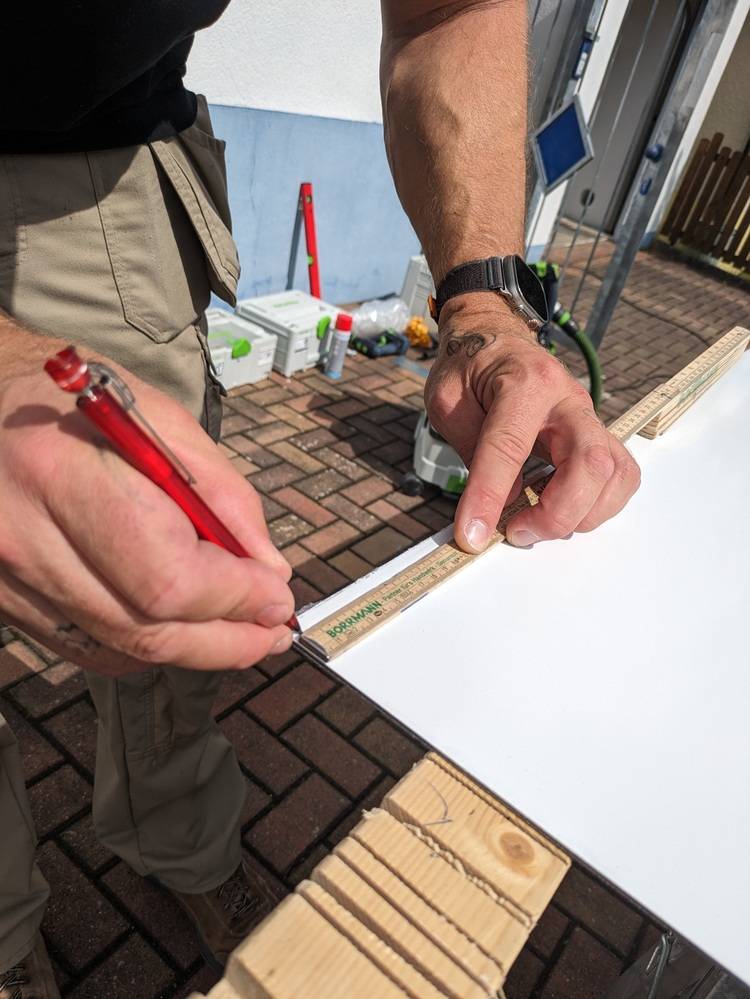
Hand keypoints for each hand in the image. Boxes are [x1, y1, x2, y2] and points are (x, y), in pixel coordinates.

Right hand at [0, 341, 294, 674]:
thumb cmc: (76, 403)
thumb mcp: (160, 418)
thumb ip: (221, 495)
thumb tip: (266, 571)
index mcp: (60, 472)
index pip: (167, 576)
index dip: (234, 598)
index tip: (277, 596)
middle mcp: (22, 538)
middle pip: (147, 629)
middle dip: (227, 639)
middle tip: (274, 630)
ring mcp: (5, 578)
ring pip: (121, 649)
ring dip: (195, 648)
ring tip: (244, 633)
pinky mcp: (4, 601)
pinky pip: (91, 648)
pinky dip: (148, 647)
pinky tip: (181, 627)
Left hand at [424, 294, 640, 551]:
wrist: (495, 338)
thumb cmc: (469, 367)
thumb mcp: (446, 398)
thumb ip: (472, 448)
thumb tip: (503, 502)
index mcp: (525, 382)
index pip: (510, 446)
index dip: (489, 495)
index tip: (471, 535)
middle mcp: (568, 399)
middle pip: (591, 463)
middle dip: (557, 513)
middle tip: (518, 532)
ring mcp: (588, 417)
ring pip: (615, 475)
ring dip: (581, 513)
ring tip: (537, 521)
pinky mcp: (596, 435)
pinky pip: (619, 477)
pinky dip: (596, 504)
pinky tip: (558, 505)